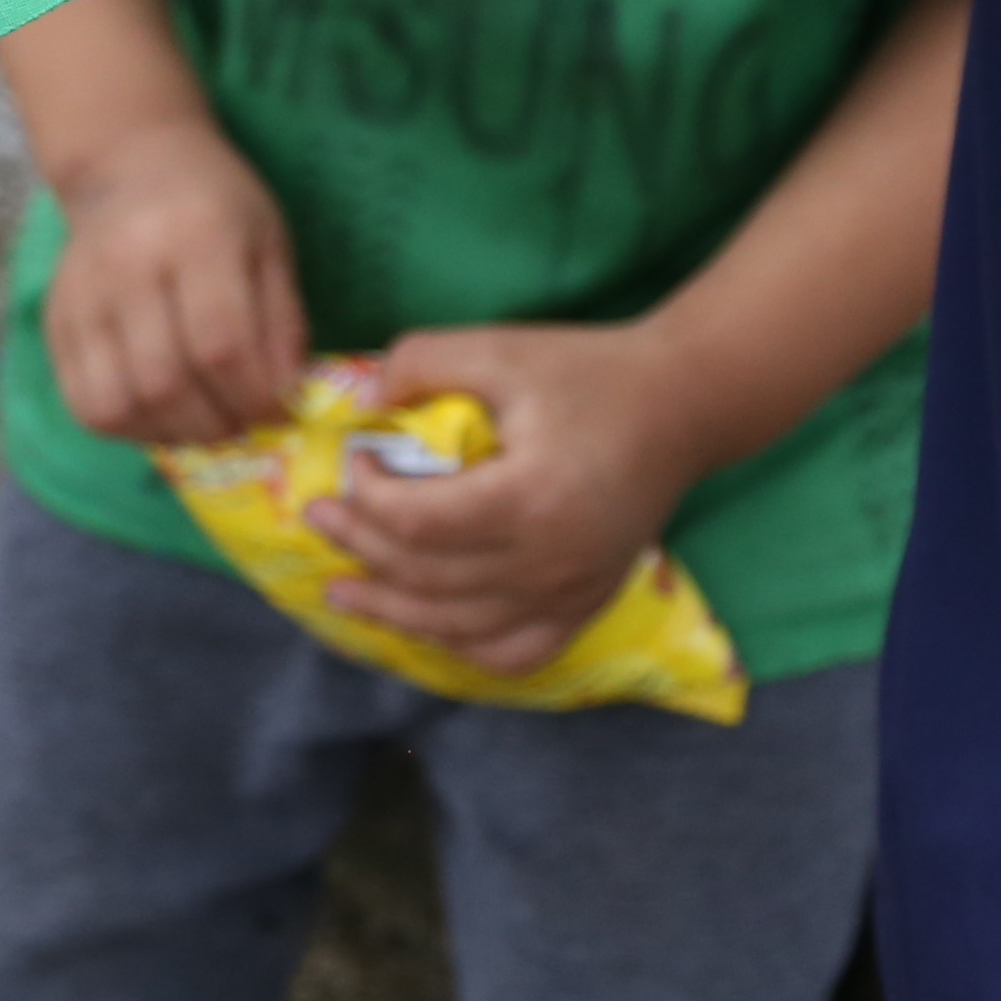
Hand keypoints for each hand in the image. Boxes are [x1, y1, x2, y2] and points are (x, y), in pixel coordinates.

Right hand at [41, 119, 303, 446]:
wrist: (131, 163)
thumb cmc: (216, 205)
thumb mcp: (269, 243)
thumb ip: (282, 320)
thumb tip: (286, 398)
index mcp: (196, 235)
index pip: (221, 342)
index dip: (255, 395)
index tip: (277, 410)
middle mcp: (129, 264)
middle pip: (166, 380)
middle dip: (215, 423)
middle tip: (241, 424)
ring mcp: (82, 295)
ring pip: (118, 403)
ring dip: (170, 434)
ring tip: (203, 423)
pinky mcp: (56, 320)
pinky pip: (85, 404)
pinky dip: (128, 429)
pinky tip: (162, 416)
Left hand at [305, 321, 702, 678]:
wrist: (682, 405)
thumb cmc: (589, 372)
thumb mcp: (502, 347)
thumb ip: (425, 361)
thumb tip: (365, 401)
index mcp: (529, 498)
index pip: (419, 524)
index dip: (368, 499)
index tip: (353, 462)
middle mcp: (550, 562)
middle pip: (428, 579)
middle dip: (361, 549)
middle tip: (318, 520)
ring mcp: (571, 595)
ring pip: (459, 628)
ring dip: (392, 612)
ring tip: (341, 591)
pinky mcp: (586, 605)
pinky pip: (511, 653)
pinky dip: (460, 648)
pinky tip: (424, 627)